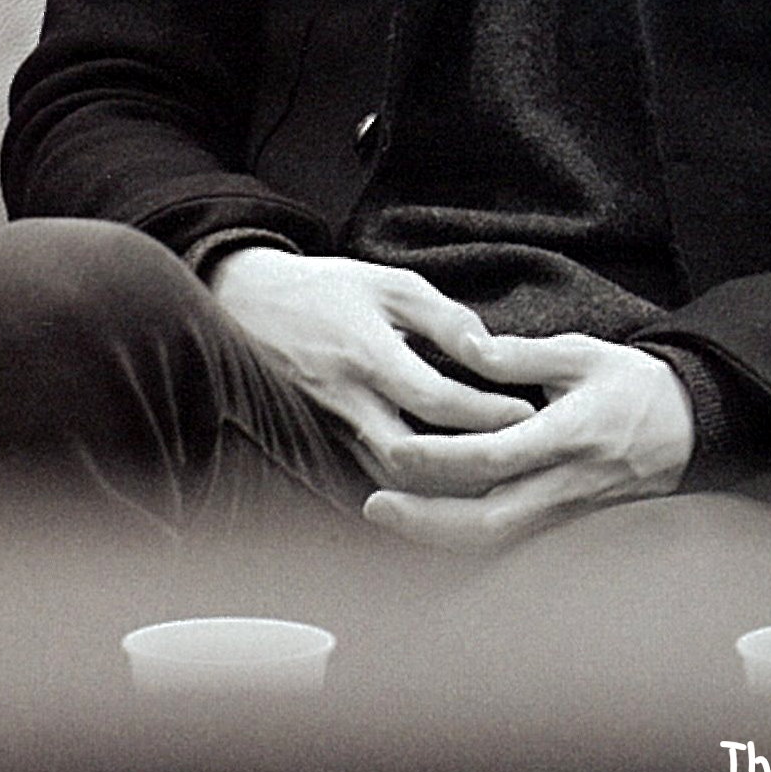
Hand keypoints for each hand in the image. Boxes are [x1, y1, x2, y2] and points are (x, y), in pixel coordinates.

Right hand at [207, 250, 534, 485]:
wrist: (244, 299)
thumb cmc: (324, 287)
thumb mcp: (386, 283)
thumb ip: (442, 315)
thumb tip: (491, 349)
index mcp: (366, 353)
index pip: (436, 400)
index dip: (487, 412)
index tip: (526, 410)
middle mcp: (345, 398)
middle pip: (413, 458)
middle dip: (469, 465)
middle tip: (515, 456)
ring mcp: (328, 425)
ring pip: (391, 479)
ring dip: (441, 486)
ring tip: (490, 477)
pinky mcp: (319, 441)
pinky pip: (369, 476)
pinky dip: (409, 488)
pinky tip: (444, 486)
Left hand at [362, 333, 694, 551]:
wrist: (691, 427)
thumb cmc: (631, 384)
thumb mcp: (581, 353)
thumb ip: (520, 355)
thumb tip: (467, 346)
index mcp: (568, 436)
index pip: (494, 457)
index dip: (440, 459)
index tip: (395, 449)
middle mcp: (566, 483)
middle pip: (490, 519)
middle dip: (428, 520)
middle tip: (374, 506)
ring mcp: (568, 510)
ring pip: (498, 538)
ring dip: (440, 533)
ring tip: (388, 515)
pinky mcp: (567, 521)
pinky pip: (512, 538)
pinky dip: (467, 535)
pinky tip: (428, 520)